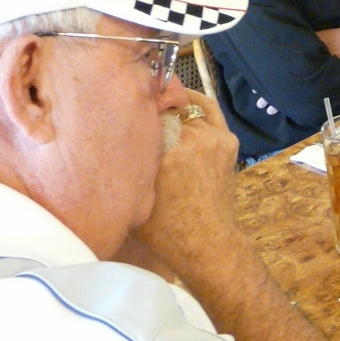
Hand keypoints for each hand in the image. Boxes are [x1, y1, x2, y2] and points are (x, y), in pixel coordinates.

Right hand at [131, 92, 242, 270]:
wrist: (204, 240)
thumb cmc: (162, 227)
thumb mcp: (132, 194)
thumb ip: (126, 163)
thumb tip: (112, 136)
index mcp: (163, 152)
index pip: (143, 115)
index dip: (131, 114)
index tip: (120, 115)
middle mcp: (188, 139)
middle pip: (163, 109)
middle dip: (150, 112)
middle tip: (136, 116)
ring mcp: (211, 137)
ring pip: (184, 109)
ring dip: (170, 111)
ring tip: (155, 113)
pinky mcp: (227, 138)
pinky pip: (207, 109)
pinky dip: (193, 103)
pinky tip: (179, 100)